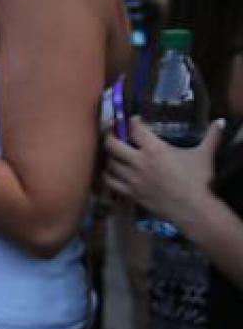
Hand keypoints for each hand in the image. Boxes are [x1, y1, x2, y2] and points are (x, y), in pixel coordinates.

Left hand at [104, 118, 223, 230]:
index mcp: (155, 149)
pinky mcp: (130, 193)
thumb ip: (211, 136)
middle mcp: (138, 161)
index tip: (135, 119)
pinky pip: (111, 183)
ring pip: (110, 163)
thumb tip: (219, 122)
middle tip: (111, 132)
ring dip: (109, 156)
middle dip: (109, 135)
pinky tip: (109, 172)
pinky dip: (107, 176)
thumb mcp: (205, 154)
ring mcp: (132, 178)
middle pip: (112, 144)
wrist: (193, 209)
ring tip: (112, 152)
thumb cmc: (198, 180)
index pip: (136, 129)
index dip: (133, 121)